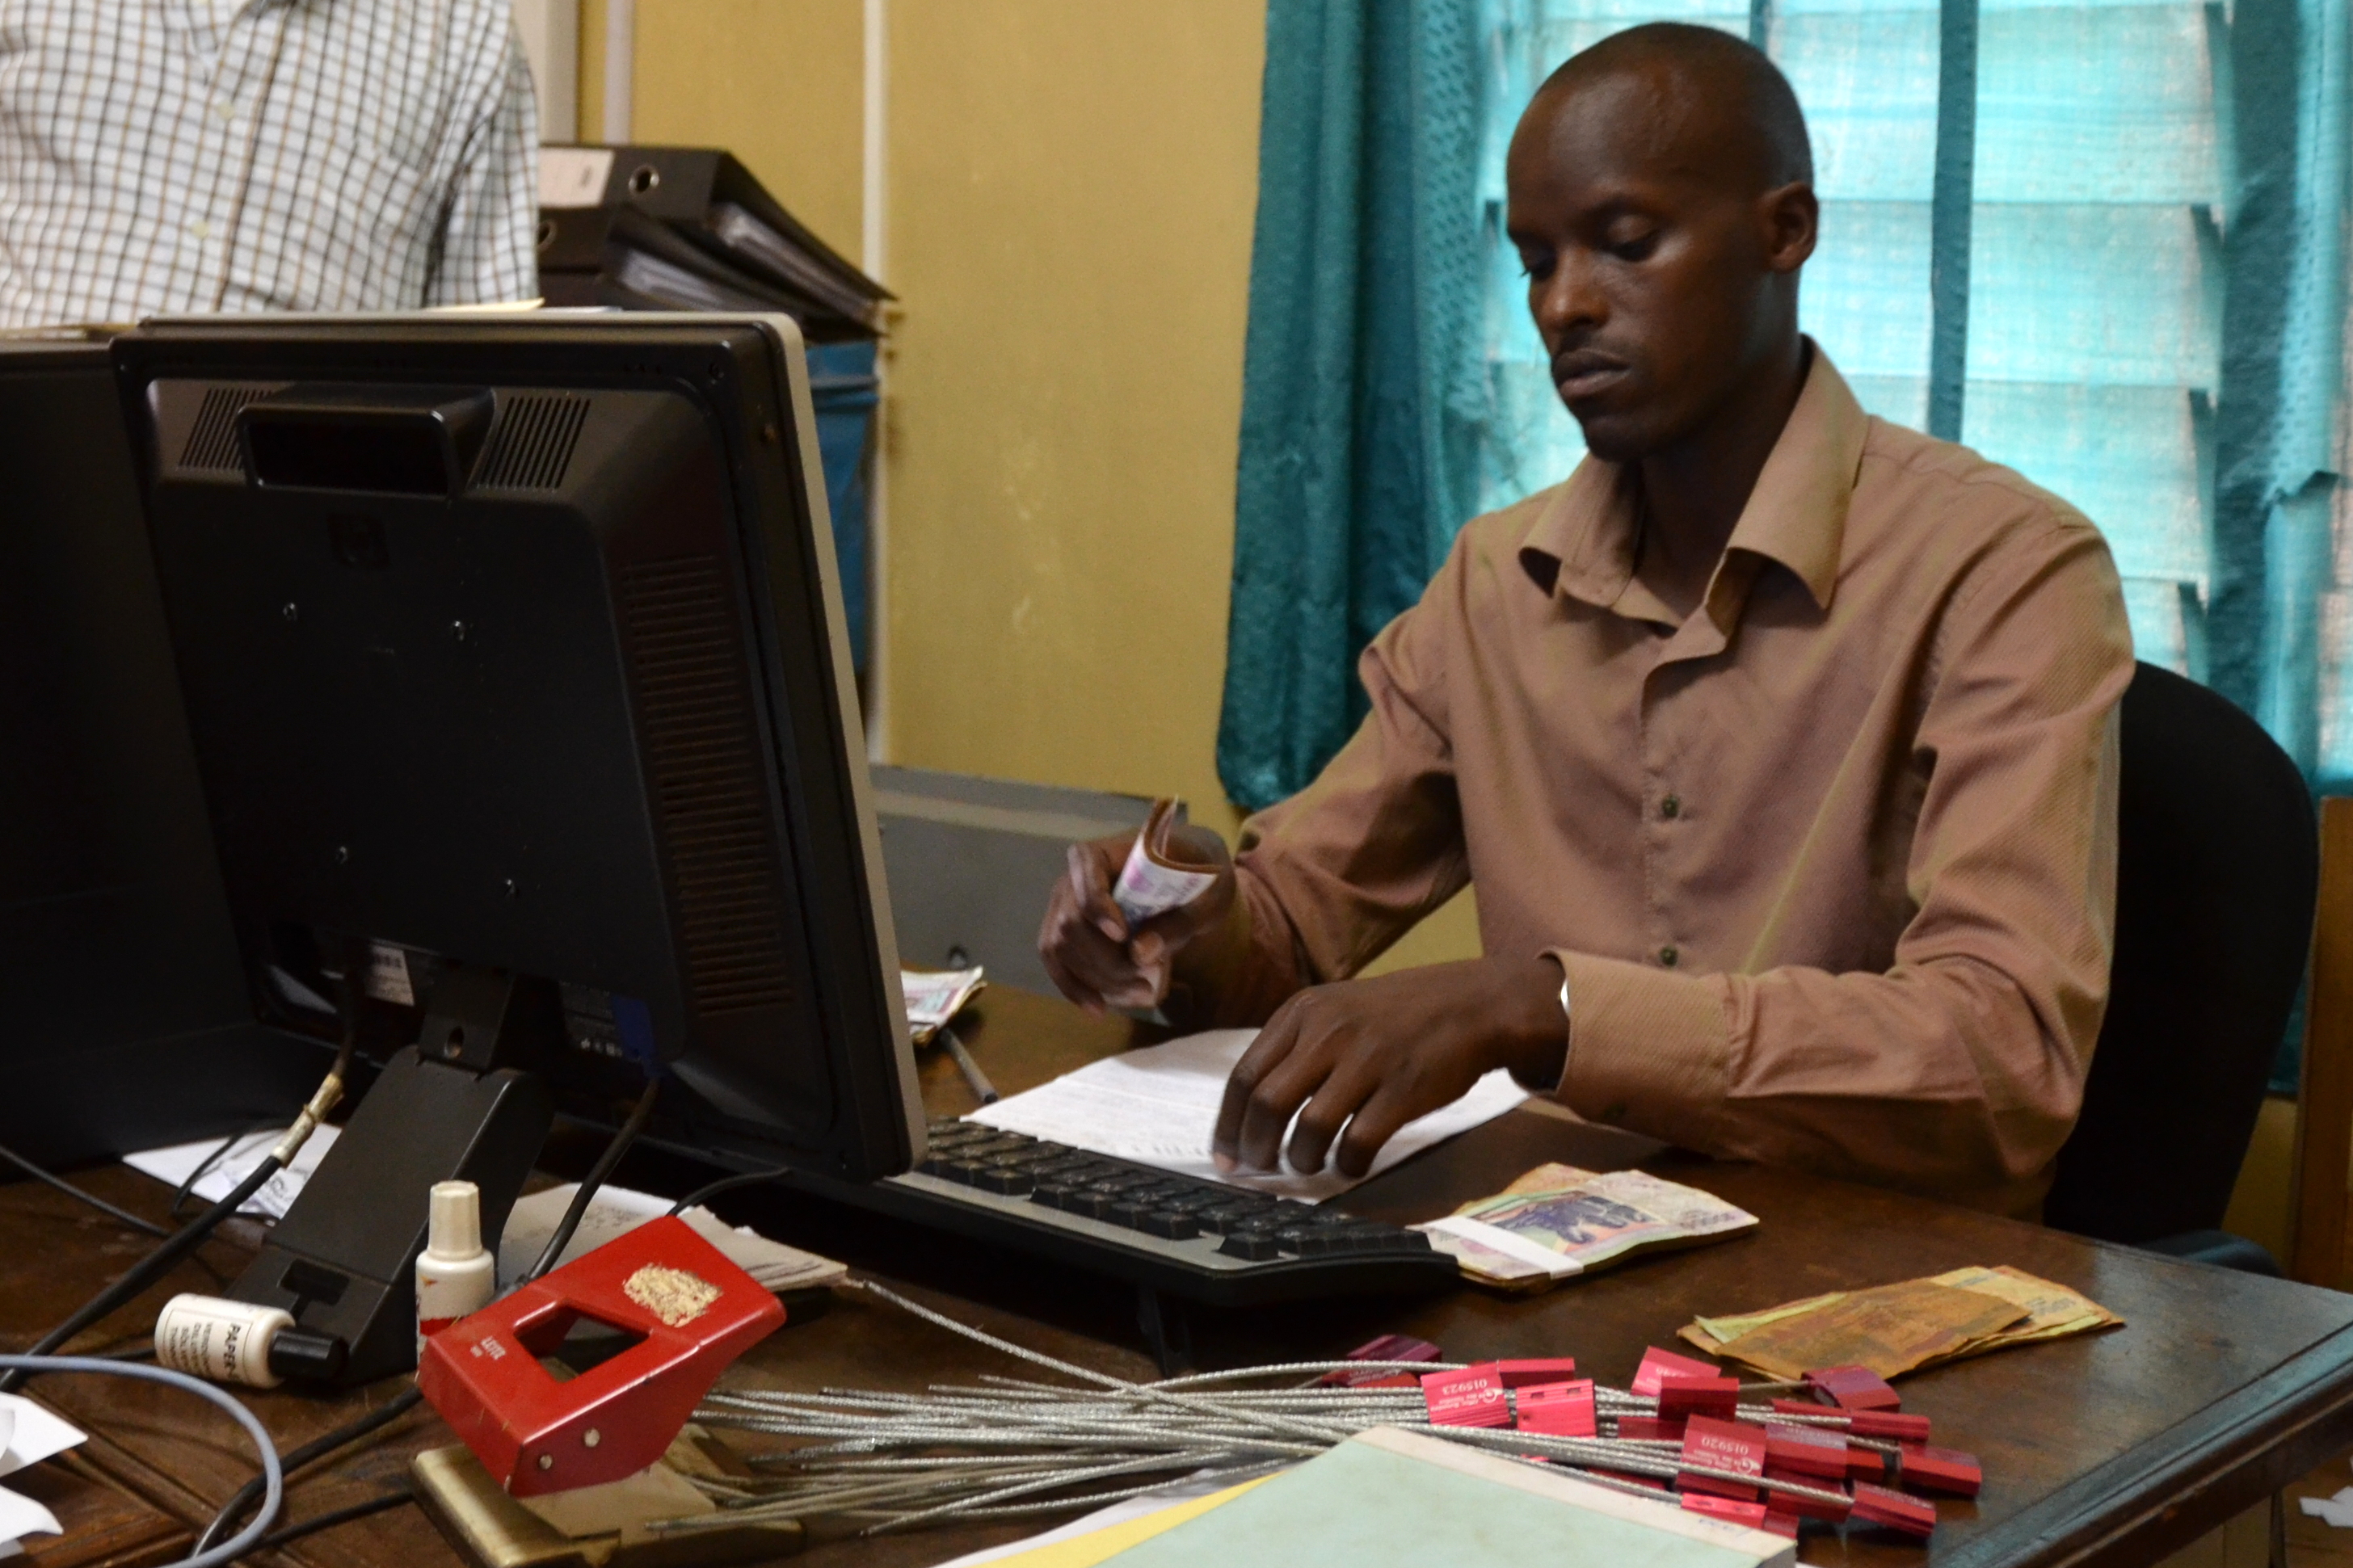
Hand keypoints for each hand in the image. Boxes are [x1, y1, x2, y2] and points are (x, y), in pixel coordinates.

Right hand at [1037, 824, 1235, 1013]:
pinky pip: (1057, 961)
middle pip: (1071, 921)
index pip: (1086, 868)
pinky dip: (1075, 988)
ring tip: (1140, 995)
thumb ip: (1179, 920)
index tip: (1122, 935)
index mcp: (1109, 850)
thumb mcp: (1208, 895)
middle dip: (1106, 960)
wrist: (1192, 874)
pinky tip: (1099, 1009)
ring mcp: (1066, 904)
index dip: (1096, 904)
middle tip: (1147, 983)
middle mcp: (1076, 875)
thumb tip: (1140, 953)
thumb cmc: (1201, 875)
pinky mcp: (1067, 932)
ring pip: (1061, 947)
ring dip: (1096, 979)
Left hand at [1211, 954, 1565, 1178]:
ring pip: (1309, 1126)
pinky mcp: (1402, 1089)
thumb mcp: (1334, 1009)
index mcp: (1302, 1012)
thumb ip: (1294, 1047)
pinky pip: (1359, 1141)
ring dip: (1302, 1159)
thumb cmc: (1393, 1014)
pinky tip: (1350, 1165)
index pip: (1245, 1075)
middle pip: (1268, 1102)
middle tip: (1261, 1167)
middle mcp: (1328, 1032)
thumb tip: (1251, 1110)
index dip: (1229, 1124)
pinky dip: (1347, 1164)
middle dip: (1256, 1147)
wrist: (1468, 1005)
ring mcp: (1367, 1060)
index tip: (1227, 1155)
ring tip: (1310, 1164)